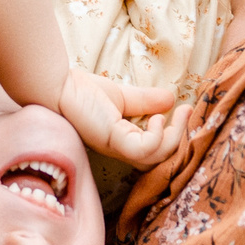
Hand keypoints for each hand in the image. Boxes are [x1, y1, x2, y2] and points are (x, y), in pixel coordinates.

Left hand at [60, 68, 182, 167]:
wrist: (57, 85)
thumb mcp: (122, 96)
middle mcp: (121, 149)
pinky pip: (144, 150)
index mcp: (124, 141)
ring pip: (156, 157)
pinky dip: (157, 137)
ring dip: (173, 137)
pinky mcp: (112, 140)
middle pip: (160, 159)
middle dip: (180, 138)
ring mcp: (117, 147)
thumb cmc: (81, 91)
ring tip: (178, 114)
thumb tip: (171, 99)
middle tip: (188, 113)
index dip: (175, 136)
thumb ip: (145, 101)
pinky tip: (156, 119)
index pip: (156, 151)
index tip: (187, 111)